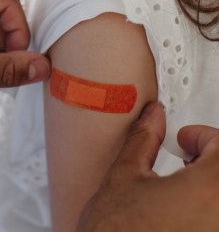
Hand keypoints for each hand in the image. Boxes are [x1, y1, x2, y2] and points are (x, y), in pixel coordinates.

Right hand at [77, 103, 218, 231]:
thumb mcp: (124, 176)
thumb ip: (143, 139)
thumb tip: (153, 116)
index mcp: (208, 192)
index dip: (203, 136)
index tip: (188, 139)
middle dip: (211, 156)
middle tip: (190, 156)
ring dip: (211, 179)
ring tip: (187, 181)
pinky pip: (216, 217)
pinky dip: (208, 205)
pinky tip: (186, 210)